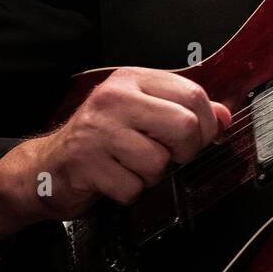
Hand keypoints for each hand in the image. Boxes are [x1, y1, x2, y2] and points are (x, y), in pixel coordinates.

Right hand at [12, 66, 231, 221]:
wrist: (48, 165)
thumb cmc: (101, 138)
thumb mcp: (143, 112)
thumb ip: (183, 110)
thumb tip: (224, 115)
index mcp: (133, 79)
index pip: (192, 93)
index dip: (208, 123)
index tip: (202, 138)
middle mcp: (115, 98)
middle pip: (184, 126)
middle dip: (185, 151)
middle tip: (170, 156)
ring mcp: (98, 130)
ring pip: (159, 161)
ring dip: (152, 175)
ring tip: (133, 166)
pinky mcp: (86, 162)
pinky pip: (133, 187)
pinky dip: (130, 192)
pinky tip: (115, 179)